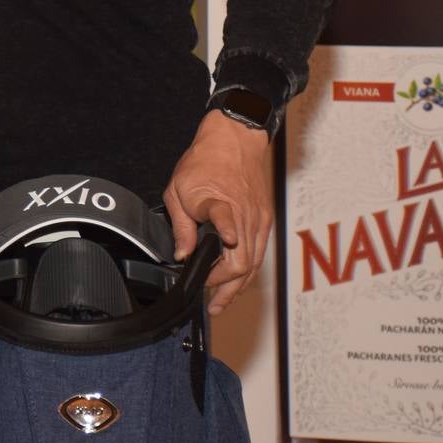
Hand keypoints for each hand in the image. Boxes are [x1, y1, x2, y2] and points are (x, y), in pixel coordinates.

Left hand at [163, 110, 273, 314]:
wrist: (235, 140)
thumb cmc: (204, 162)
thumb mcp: (178, 189)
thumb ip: (181, 225)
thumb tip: (182, 255)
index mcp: (219, 201)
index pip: (223, 218)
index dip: (224, 231)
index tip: (225, 244)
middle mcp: (243, 214)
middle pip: (241, 260)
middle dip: (224, 285)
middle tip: (209, 299)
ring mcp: (257, 219)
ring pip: (253, 263)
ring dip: (237, 285)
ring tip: (221, 302)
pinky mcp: (264, 220)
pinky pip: (258, 253)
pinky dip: (247, 270)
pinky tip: (235, 281)